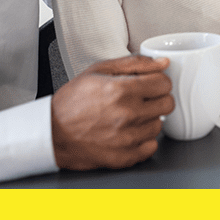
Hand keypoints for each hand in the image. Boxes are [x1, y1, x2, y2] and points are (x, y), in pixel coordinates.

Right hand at [51, 55, 173, 170]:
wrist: (51, 133)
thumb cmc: (71, 102)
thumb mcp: (99, 71)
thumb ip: (134, 63)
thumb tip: (162, 62)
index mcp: (122, 90)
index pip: (164, 83)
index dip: (158, 81)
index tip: (150, 84)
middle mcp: (127, 114)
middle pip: (167, 104)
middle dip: (157, 99)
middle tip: (142, 100)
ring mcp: (127, 138)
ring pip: (159, 125)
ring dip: (149, 120)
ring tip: (129, 116)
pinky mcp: (124, 157)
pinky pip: (151, 146)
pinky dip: (143, 140)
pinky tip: (128, 132)